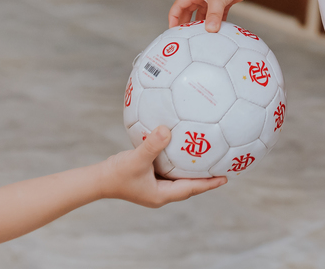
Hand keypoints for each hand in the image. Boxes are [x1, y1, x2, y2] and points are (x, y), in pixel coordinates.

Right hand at [99, 126, 225, 206]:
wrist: (99, 179)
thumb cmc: (117, 173)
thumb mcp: (137, 159)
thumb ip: (152, 145)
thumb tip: (166, 130)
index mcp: (162, 195)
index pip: (192, 188)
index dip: (209, 183)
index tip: (225, 177)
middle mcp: (161, 193)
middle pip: (189, 186)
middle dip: (205, 178)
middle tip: (222, 167)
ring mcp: (155, 186)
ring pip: (180, 179)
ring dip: (193, 171)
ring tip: (208, 160)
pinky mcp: (149, 178)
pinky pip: (170, 171)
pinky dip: (179, 163)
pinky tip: (183, 151)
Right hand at [168, 0, 254, 31]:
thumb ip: (213, 15)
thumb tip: (210, 30)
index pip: (179, 6)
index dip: (174, 17)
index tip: (173, 30)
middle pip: (190, 11)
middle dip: (187, 23)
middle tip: (186, 37)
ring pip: (205, 14)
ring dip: (203, 24)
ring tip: (202, 37)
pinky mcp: (225, 2)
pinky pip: (218, 15)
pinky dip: (218, 22)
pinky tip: (218, 31)